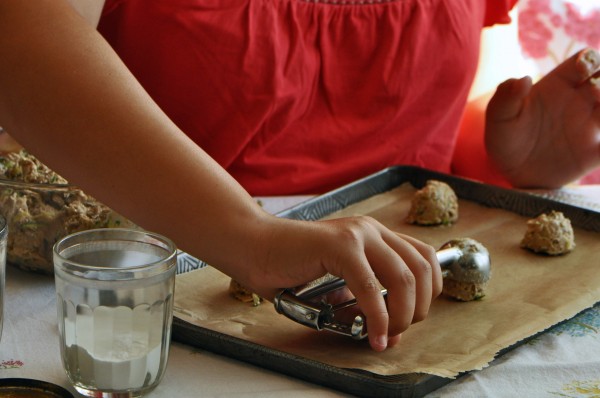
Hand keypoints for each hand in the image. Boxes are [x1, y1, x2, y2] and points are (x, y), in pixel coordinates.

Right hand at [239, 215, 442, 351]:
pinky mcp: (340, 246)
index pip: (425, 259)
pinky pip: (371, 288)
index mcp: (374, 235)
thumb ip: (365, 302)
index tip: (411, 317)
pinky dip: (377, 318)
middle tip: (396, 330)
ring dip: (401, 315)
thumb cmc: (288, 267)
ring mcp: (358, 234)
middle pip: (422, 269)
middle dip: (418, 308)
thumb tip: (391, 331)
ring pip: (404, 278)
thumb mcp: (337, 287)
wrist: (252, 247)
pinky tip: (372, 335)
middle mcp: (371, 230)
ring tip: (384, 335)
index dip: (428, 293)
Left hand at [485, 48, 599, 187]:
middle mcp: (580, 100)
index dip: (589, 59)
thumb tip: (523, 80)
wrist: (512, 173)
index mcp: (558, 85)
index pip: (585, 60)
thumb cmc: (506, 139)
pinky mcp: (596, 151)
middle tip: (596, 94)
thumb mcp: (498, 119)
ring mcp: (591, 124)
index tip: (583, 70)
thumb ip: (505, 98)